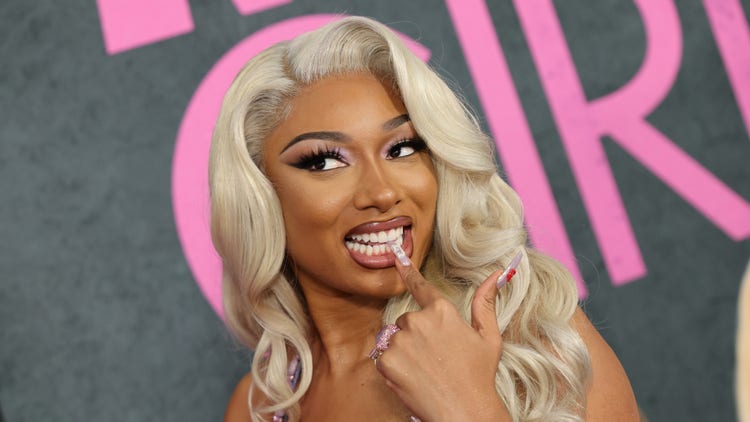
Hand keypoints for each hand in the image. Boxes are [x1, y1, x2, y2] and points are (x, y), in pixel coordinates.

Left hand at [374, 248, 510, 420]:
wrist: (464, 412)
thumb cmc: (479, 376)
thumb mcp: (489, 337)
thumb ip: (486, 302)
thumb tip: (498, 273)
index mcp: (443, 311)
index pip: (420, 287)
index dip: (408, 271)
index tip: (396, 255)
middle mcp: (419, 321)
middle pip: (408, 320)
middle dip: (416, 335)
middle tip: (435, 358)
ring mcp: (401, 340)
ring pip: (394, 338)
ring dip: (403, 351)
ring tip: (425, 370)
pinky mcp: (387, 360)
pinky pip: (383, 357)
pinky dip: (394, 367)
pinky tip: (412, 378)